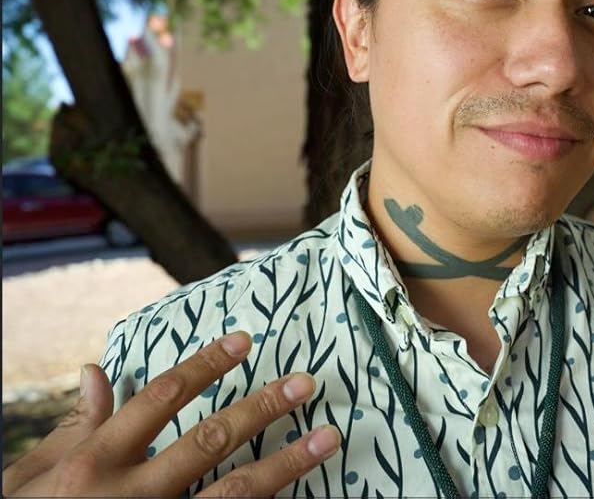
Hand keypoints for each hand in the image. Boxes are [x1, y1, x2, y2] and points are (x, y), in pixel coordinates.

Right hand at [2, 332, 340, 496]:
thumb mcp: (35, 477)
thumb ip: (74, 428)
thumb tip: (95, 373)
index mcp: (96, 462)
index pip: (160, 399)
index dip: (204, 366)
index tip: (243, 340)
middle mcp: (132, 494)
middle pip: (209, 441)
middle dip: (262, 408)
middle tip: (305, 383)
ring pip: (233, 493)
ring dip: (285, 464)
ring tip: (326, 438)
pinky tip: (298, 496)